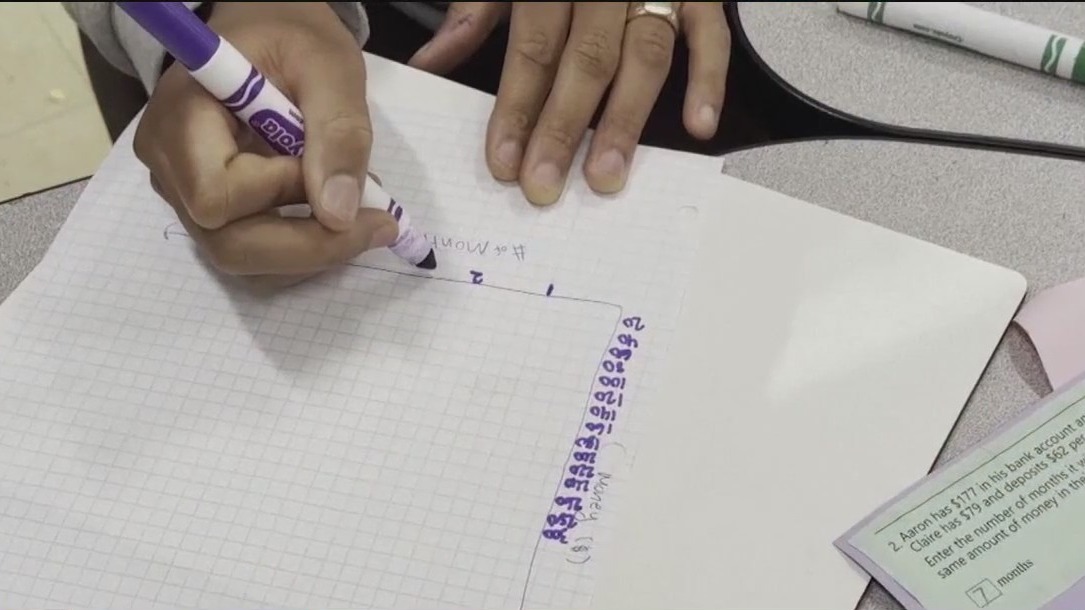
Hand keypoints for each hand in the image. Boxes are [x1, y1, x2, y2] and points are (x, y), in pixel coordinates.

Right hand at [135, 1, 397, 285]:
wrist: (263, 28)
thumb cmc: (290, 34)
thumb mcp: (329, 66)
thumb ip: (338, 134)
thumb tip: (339, 215)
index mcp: (181, 118)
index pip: (217, 196)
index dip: (280, 194)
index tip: (326, 164)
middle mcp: (168, 166)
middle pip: (228, 245)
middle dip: (309, 246)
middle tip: (378, 223)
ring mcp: (183, 193)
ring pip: (242, 258)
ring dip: (311, 249)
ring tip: (356, 205)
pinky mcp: (208, 210)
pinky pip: (251, 250)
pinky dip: (301, 246)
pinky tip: (331, 211)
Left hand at [409, 2, 728, 204]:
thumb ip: (474, 11)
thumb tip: (431, 65)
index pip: (533, 47)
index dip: (516, 107)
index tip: (504, 160)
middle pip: (586, 59)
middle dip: (562, 127)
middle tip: (546, 183)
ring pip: (644, 55)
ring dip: (625, 120)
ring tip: (606, 174)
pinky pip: (710, 33)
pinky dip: (708, 79)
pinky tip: (697, 125)